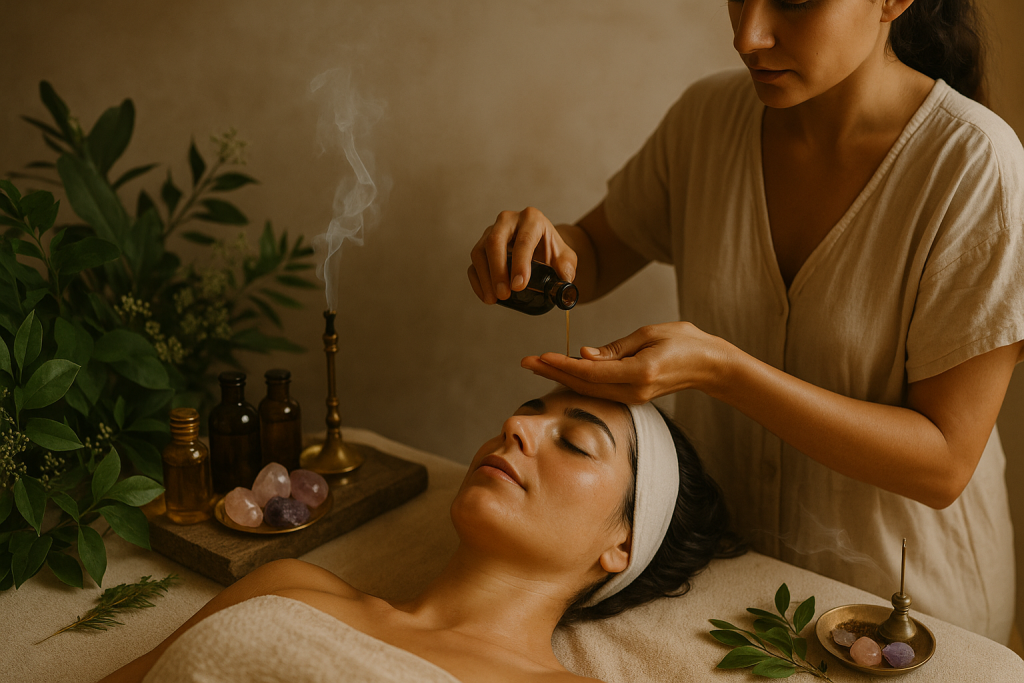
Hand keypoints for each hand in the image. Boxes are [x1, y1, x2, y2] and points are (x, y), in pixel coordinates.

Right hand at [468, 207, 577, 303]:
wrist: (542, 248)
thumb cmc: (553, 251)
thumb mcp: (566, 258)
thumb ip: (567, 269)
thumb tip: (564, 284)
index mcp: (532, 219)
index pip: (524, 240)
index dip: (520, 264)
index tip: (519, 286)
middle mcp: (508, 220)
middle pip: (495, 241)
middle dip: (498, 270)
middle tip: (504, 294)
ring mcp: (491, 231)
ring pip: (480, 252)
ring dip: (485, 278)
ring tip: (493, 299)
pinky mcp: (481, 245)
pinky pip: (474, 263)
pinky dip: (477, 281)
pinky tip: (486, 296)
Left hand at [521, 322, 729, 403]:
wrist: (710, 365)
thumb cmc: (685, 342)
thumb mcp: (649, 334)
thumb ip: (615, 348)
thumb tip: (583, 354)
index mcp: (639, 373)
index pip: (590, 372)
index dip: (562, 365)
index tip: (540, 356)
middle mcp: (634, 390)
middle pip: (583, 385)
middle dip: (552, 373)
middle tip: (527, 362)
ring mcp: (634, 397)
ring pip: (589, 390)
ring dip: (561, 378)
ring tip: (538, 366)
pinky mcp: (634, 397)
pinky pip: (600, 390)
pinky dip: (578, 382)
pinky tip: (563, 373)